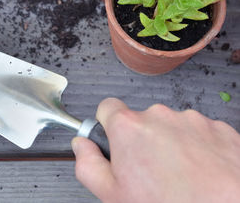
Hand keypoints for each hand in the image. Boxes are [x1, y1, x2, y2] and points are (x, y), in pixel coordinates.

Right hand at [72, 98, 239, 202]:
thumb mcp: (112, 193)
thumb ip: (87, 164)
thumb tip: (81, 145)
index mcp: (129, 127)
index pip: (107, 107)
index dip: (108, 125)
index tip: (114, 142)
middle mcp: (160, 115)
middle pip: (141, 120)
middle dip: (142, 140)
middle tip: (149, 171)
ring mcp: (192, 120)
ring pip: (172, 126)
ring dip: (172, 144)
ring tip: (180, 176)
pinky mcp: (220, 128)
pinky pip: (200, 132)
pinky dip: (198, 148)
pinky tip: (200, 172)